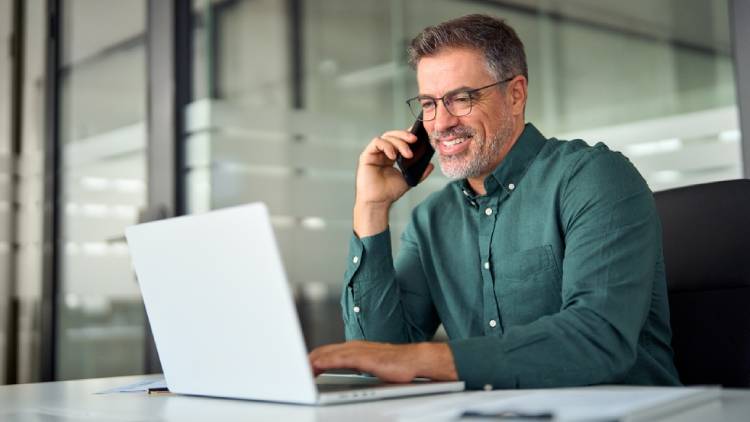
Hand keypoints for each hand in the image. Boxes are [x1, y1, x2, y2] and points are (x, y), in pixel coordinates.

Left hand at [308, 340, 456, 382]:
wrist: (415, 360)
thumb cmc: (397, 365)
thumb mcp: (371, 367)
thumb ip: (357, 369)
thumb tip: (347, 377)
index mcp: (354, 348)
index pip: (325, 352)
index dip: (310, 360)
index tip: (299, 369)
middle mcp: (352, 346)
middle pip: (321, 351)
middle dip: (305, 361)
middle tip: (293, 372)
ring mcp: (356, 350)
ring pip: (325, 354)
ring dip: (310, 362)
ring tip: (298, 372)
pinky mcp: (362, 357)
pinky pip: (336, 359)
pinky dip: (323, 363)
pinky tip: (314, 368)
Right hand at [353, 130, 433, 236]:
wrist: (378, 202)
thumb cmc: (389, 192)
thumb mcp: (409, 180)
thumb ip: (420, 173)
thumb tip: (431, 165)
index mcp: (391, 156)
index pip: (400, 139)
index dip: (408, 134)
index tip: (420, 135)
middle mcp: (382, 152)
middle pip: (393, 135)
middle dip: (405, 135)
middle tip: (415, 141)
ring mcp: (374, 153)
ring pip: (386, 137)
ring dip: (399, 142)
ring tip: (407, 154)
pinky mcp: (367, 155)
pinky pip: (377, 143)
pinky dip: (387, 146)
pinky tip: (393, 155)